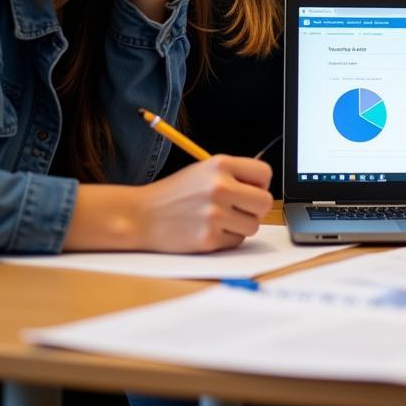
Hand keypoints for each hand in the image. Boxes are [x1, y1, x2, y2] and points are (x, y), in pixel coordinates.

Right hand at [130, 156, 272, 251]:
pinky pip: (236, 241)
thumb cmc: (174, 194)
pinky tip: (209, 230)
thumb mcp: (204, 170)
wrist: (140, 216)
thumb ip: (234, 175)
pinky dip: (227, 239)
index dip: (261, 184)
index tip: (252, 190)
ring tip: (220, 219)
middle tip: (240, 209)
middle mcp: (219, 187)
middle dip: (256, 208)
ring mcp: (214, 214)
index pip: (265, 174)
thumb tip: (263, 187)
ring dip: (241, 225)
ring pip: (253, 225)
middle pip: (265, 202)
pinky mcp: (208, 238)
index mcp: (220, 164)